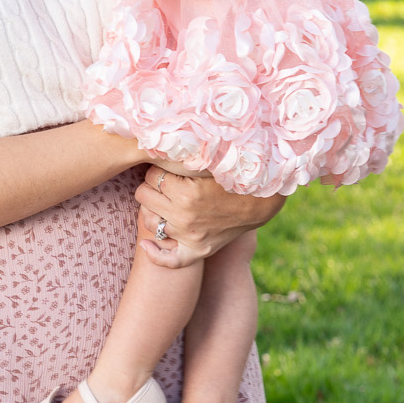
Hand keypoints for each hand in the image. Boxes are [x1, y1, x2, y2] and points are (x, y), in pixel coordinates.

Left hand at [134, 166, 282, 266]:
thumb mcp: (206, 162)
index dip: (157, 169)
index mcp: (186, 193)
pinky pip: (170, 260)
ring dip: (153, 209)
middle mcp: (185, 217)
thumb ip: (182, 157)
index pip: (151, 176)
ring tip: (163, 200)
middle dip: (151, 187)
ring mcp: (191, 236)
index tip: (166, 168)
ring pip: (150, 221)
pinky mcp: (199, 250)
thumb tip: (157, 142)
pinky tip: (146, 244)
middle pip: (144, 197)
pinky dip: (155, 254)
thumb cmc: (231, 175)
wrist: (259, 201)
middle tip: (163, 182)